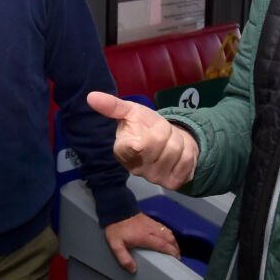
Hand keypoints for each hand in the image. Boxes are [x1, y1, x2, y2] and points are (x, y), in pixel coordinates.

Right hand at [85, 91, 199, 188]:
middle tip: (162, 131)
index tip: (144, 127)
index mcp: (122, 150)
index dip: (147, 135)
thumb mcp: (130, 111)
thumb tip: (91, 96)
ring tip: (171, 141)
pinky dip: (188, 154)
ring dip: (179, 140)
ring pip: (176, 151)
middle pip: (160, 141)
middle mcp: (135, 168)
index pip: (135, 146)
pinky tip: (179, 155)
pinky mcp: (171, 183)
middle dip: (167, 130)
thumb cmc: (144, 126)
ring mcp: (153, 178)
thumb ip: (112, 106)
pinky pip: (187, 162)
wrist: (167, 142)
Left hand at [103, 211, 181, 273]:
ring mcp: (151, 224)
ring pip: (168, 232)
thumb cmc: (116, 227)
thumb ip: (124, 258)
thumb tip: (132, 269)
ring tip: (174, 248)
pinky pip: (163, 227)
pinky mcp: (150, 220)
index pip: (163, 245)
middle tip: (177, 255)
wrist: (116, 210)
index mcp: (145, 237)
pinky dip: (168, 233)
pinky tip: (167, 237)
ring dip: (173, 240)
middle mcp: (151, 230)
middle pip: (169, 238)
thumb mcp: (116, 245)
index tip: (176, 257)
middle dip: (176, 247)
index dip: (172, 251)